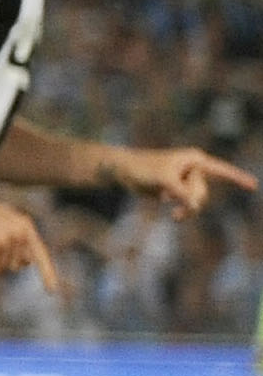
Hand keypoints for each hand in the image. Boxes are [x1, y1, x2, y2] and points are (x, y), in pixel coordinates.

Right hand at [0, 185, 58, 293]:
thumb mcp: (8, 220)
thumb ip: (19, 237)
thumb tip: (23, 263)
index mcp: (26, 227)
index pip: (40, 254)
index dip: (47, 274)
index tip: (52, 290)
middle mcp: (19, 235)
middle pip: (19, 265)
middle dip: (7, 263)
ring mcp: (5, 242)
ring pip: (3, 270)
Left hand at [112, 144, 257, 219]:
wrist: (124, 171)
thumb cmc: (143, 168)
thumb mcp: (164, 180)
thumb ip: (182, 193)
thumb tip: (195, 206)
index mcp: (195, 160)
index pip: (222, 170)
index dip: (237, 178)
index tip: (253, 185)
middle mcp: (195, 170)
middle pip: (204, 192)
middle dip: (189, 199)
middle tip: (168, 195)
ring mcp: (187, 181)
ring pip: (198, 202)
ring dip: (186, 209)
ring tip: (173, 213)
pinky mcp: (178, 191)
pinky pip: (189, 206)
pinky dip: (183, 212)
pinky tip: (174, 215)